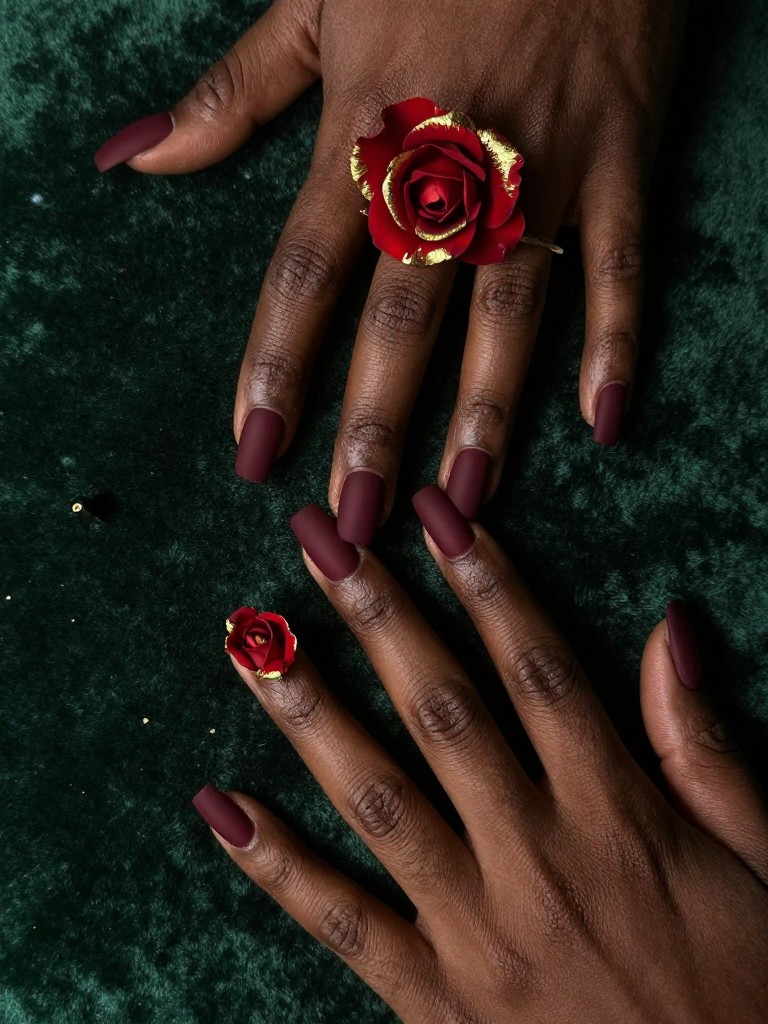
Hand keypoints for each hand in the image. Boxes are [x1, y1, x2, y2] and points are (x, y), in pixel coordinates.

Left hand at [95, 0, 687, 539]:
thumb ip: (231, 95)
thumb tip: (136, 160)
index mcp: (365, 134)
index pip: (305, 274)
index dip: (275, 367)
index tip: (254, 450)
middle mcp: (447, 170)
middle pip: (401, 317)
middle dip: (374, 423)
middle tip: (356, 515)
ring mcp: (541, 171)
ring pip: (509, 312)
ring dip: (484, 412)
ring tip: (461, 497)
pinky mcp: (620, 161)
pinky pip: (623, 267)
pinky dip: (619, 343)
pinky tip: (605, 423)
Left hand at [192, 491, 767, 1022]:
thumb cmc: (746, 990)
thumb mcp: (760, 860)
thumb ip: (705, 748)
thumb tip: (668, 633)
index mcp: (617, 815)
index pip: (538, 670)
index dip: (487, 583)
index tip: (438, 515)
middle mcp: (536, 855)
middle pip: (443, 709)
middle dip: (378, 615)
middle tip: (321, 540)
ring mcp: (476, 930)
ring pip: (379, 797)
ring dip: (310, 710)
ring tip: (251, 641)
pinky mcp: (435, 1003)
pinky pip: (344, 924)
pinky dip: (278, 866)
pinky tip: (220, 808)